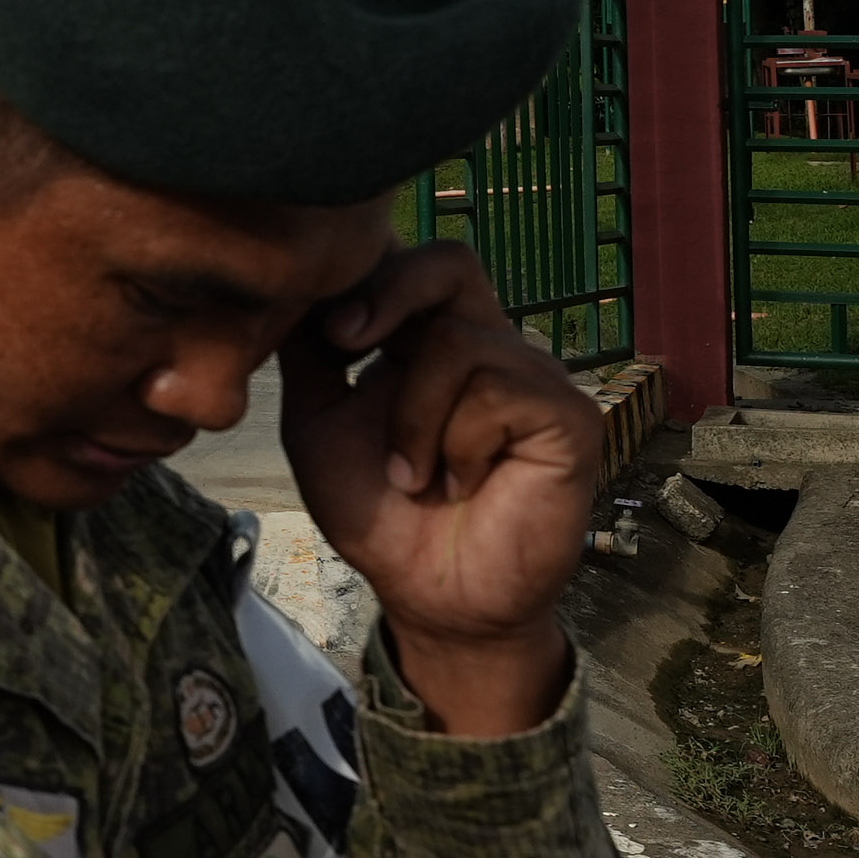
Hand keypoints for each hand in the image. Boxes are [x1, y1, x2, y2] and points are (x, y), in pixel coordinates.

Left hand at [278, 242, 600, 736]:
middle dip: (389, 292)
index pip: (413, 263)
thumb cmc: (380, 511)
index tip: (326, 329)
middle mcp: (488, 346)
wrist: (428, 595)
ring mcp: (533, 378)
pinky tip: (459, 485)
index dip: (367, 275)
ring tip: (411, 475)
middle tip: (345, 342)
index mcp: (432, 339)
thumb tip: (289, 286)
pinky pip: (498, 393)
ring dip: (412, 417)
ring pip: (458, 342)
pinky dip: (457, 444)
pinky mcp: (569, 417)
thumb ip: (308, 354)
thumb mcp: (319, 421)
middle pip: (452, 262)